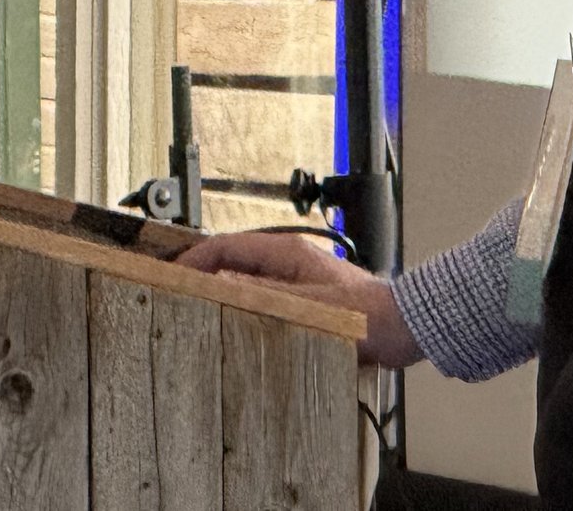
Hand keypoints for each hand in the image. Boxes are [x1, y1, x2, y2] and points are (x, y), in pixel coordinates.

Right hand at [175, 231, 422, 368]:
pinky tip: (232, 323)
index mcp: (287, 252)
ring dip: (219, 289)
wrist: (402, 326)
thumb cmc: (367, 313)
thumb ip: (265, 294)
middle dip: (201, 273)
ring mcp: (295, 278)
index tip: (170, 275)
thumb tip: (221, 283)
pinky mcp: (302, 298)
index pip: (227, 246)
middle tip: (172, 292)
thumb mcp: (309, 304)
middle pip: (231, 260)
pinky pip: (260, 296)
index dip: (195, 259)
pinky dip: (240, 303)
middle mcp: (289, 260)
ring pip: (244, 279)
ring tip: (193, 308)